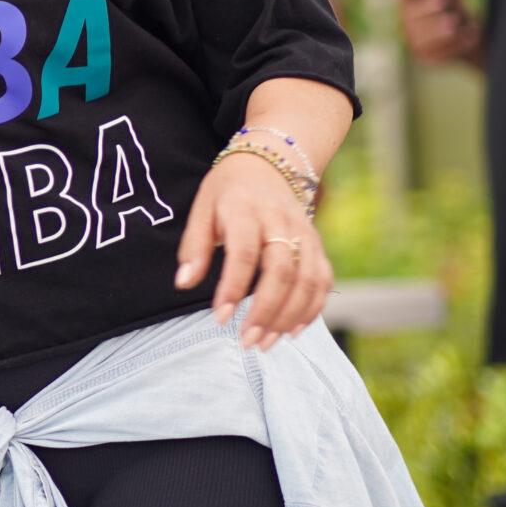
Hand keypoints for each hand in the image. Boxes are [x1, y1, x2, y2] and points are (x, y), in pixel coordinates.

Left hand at [175, 153, 332, 348]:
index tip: (219, 317)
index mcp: (246, 209)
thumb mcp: (202, 208)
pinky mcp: (317, 245)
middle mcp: (281, 221)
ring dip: (288, 317)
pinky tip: (291, 331)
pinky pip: (323, 281)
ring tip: (265, 343)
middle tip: (246, 341)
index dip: (233, 287)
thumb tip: (183, 283)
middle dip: (265, 311)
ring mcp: (304, 233)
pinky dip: (312, 309)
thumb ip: (194, 246)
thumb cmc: (227, 191)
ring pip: (307, 280)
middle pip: (281, 271)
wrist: (269, 163)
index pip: (244, 252)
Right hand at [397, 0, 482, 65]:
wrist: (466, 42)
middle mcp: (407, 22)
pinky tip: (468, 37)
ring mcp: (415, 41)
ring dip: (440, 28)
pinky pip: (439, 51)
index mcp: (410, 3)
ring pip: (425, 36)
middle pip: (412, 14)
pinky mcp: (426, 57)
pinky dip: (456, 43)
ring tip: (455, 22)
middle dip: (428, 6)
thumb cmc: (454, 12)